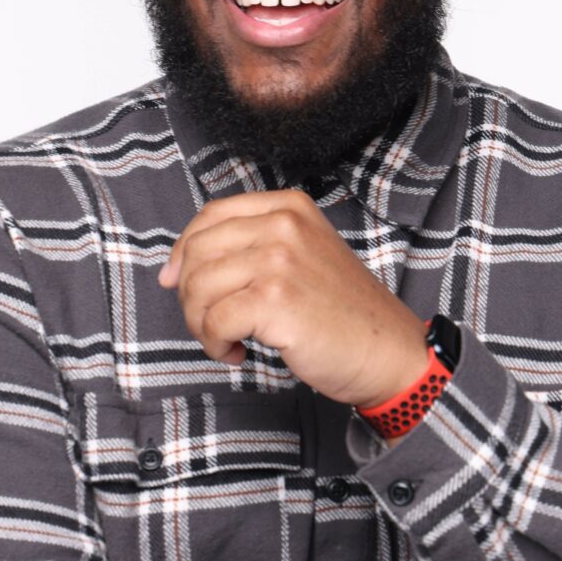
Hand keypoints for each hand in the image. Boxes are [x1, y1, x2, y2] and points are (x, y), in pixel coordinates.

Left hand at [157, 190, 429, 407]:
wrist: (387, 351)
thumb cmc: (343, 314)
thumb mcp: (303, 257)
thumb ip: (251, 249)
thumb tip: (174, 271)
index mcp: (289, 207)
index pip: (210, 216)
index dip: (183, 251)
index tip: (176, 282)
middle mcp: (283, 225)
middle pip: (198, 251)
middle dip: (190, 295)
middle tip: (211, 324)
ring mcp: (280, 260)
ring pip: (199, 287)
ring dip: (201, 324)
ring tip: (226, 341)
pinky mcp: (275, 299)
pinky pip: (214, 321)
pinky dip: (216, 344)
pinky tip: (239, 353)